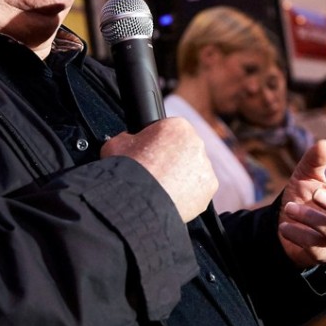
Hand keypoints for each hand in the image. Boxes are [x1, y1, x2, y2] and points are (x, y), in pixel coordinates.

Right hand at [101, 118, 217, 221]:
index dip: (156, 144)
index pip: (169, 132)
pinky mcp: (209, 186)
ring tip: (162, 189)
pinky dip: (188, 194)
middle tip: (155, 174)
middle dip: (172, 160)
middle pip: (184, 150)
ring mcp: (205, 165)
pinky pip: (199, 189)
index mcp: (177, 126)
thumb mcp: (116, 144)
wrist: (138, 199)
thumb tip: (127, 140)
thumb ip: (127, 138)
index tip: (148, 156)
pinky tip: (172, 198)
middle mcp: (196, 142)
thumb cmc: (127, 170)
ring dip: (181, 177)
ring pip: (193, 170)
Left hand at [279, 140, 325, 267]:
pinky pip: (317, 249)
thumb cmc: (304, 197)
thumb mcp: (306, 176)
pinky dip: (300, 236)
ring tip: (290, 207)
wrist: (285, 223)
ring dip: (311, 219)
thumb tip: (323, 143)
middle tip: (315, 193)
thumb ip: (315, 160)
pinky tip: (285, 227)